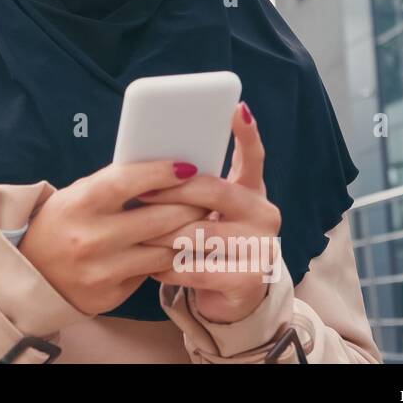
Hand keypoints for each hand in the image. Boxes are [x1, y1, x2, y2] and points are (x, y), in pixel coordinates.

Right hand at [17, 159, 207, 315]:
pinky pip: (151, 273)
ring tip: (198, 223)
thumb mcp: (76, 196)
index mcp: (79, 204)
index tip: (186, 167)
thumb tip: (163, 172)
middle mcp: (91, 238)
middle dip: (190, 206)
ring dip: (185, 236)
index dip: (161, 173)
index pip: (127, 182)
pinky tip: (174, 248)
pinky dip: (165, 259)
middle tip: (207, 197)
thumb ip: (113, 185)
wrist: (32, 273)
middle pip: (158, 219)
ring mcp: (101, 270)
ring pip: (163, 250)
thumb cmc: (61, 224)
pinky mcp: (111, 294)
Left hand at [138, 101, 280, 323]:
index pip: (253, 156)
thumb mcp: (207, 210)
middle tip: (140, 193)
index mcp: (252, 190)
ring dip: (163, 234)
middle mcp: (264, 214)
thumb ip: (194, 185)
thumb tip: (156, 156)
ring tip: (139, 233)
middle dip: (172, 192)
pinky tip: (154, 267)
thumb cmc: (209, 240)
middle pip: (214, 191)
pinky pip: (197, 269)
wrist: (231, 294)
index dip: (246, 133)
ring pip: (200, 232)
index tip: (235, 109)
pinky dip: (170, 268)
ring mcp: (262, 247)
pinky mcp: (249, 279)